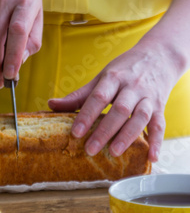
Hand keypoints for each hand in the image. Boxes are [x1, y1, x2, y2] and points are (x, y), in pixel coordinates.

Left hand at [48, 40, 183, 161]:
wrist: (159, 55)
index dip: (86, 115)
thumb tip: (51, 105)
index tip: (75, 133)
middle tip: (90, 149)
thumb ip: (79, 95)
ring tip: (115, 152)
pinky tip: (152, 157)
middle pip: (119, 110)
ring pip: (139, 117)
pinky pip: (160, 125)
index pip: (98, 97)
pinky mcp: (161, 107)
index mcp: (113, 78)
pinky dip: (157, 141)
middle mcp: (132, 87)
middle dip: (104, 131)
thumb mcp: (102, 77)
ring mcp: (148, 97)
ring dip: (128, 135)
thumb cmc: (125, 69)